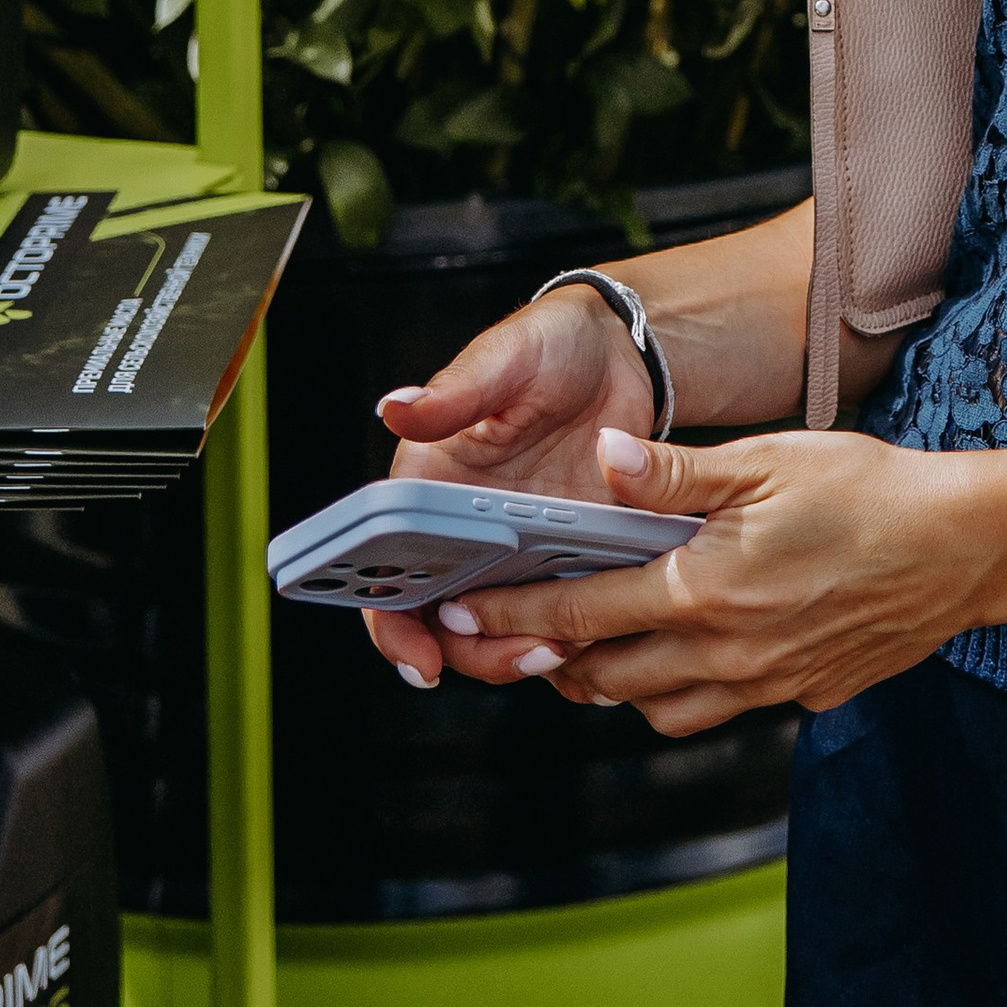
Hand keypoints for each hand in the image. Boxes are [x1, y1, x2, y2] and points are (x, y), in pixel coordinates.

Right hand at [361, 292, 655, 688]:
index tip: (423, 661)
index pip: (386, 576)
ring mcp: (514, 550)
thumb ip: (457, 391)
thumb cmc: (550, 345)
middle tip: (529, 651)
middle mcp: (462, 530)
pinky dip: (568, 635)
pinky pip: (555, 615)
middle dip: (476, 654)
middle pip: (444, 623)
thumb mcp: (507, 358)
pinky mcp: (564, 555)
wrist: (619, 353)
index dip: (394, 629)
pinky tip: (599, 634)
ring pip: (499, 629)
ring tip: (567, 645)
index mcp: (428, 488)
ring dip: (523, 651)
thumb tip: (396, 407)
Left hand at [424, 424, 1006, 732]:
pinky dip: (687, 692)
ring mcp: (765, 685)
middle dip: (555, 660)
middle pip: (606, 679)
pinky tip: (697, 651)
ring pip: (659, 710)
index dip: (512, 615)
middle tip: (523, 631)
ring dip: (617, 685)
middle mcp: (724, 655)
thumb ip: (674, 472)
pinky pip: (720, 711)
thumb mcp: (768, 460)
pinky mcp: (804, 696)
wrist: (966, 548)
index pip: (580, 616)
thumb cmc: (870, 489)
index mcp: (703, 591)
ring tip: (600, 646)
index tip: (461, 612)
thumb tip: (598, 460)